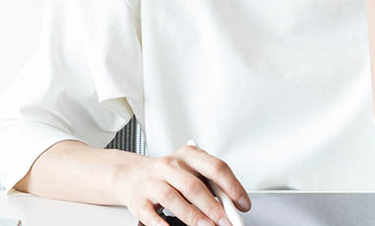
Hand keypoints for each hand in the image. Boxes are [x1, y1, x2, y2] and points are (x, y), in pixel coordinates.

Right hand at [117, 143, 250, 225]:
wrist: (131, 174)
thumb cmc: (168, 174)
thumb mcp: (190, 170)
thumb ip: (209, 183)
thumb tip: (230, 205)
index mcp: (188, 155)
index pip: (215, 167)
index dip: (232, 187)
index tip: (243, 204)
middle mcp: (169, 166)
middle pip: (194, 186)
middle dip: (214, 208)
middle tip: (227, 222)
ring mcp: (152, 182)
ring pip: (174, 200)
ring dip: (194, 217)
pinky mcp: (139, 200)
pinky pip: (152, 215)